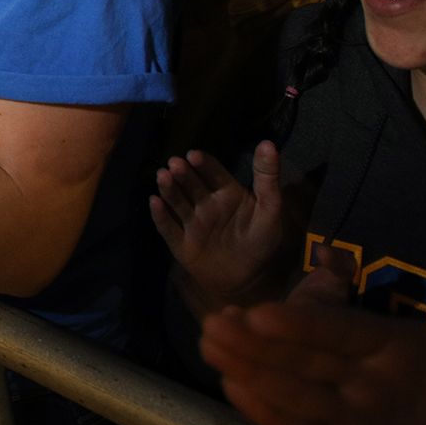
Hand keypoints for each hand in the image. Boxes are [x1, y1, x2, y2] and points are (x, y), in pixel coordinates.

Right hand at [150, 142, 287, 312]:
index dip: (203, 163)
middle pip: (191, 184)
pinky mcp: (180, 243)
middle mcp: (205, 203)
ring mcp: (191, 222)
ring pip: (177, 202)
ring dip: (169, 189)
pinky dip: (160, 216)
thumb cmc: (260, 242)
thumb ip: (267, 178)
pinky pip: (168, 228)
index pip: (212, 173)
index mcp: (225, 192)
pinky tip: (154, 203)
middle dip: (183, 174)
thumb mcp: (270, 209)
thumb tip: (267, 143)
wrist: (248, 281)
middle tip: (176, 164)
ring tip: (163, 176)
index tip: (194, 155)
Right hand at [201, 283, 425, 424]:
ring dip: (254, 375)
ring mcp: (358, 415)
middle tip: (213, 325)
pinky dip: (273, 417)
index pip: (341, 331)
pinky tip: (240, 394)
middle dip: (258, 345)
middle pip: (303, 360)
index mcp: (392, 347)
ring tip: (213, 353)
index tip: (262, 312)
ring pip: (296, 394)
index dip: (304, 323)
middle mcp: (364, 379)